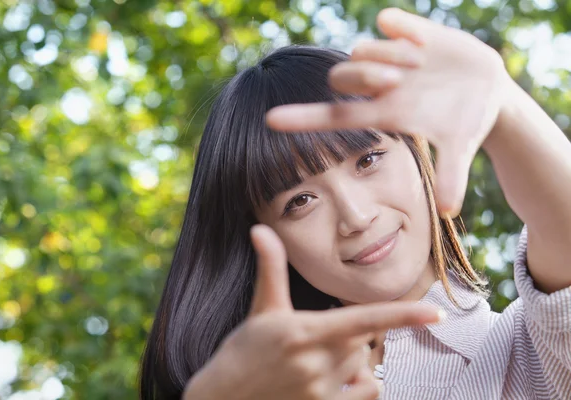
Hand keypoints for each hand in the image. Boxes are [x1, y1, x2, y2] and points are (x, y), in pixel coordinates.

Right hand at [184, 224, 441, 399]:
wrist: (222, 398)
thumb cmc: (243, 350)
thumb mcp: (261, 308)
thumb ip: (270, 268)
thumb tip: (260, 229)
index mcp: (304, 331)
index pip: (364, 320)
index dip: (403, 315)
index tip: (436, 313)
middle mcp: (317, 363)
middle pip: (363, 340)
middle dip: (351, 334)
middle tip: (320, 335)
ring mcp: (321, 392)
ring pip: (365, 366)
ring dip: (354, 359)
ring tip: (321, 359)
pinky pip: (367, 392)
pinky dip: (361, 383)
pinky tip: (336, 380)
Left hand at [266, 8, 508, 216]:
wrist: (487, 88)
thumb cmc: (465, 123)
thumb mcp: (458, 148)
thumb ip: (451, 175)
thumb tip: (449, 211)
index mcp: (383, 114)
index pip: (333, 117)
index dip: (302, 119)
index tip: (269, 121)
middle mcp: (378, 85)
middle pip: (340, 76)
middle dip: (364, 77)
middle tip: (398, 82)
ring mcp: (390, 56)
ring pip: (363, 49)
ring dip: (390, 56)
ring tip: (420, 63)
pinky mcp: (408, 31)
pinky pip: (389, 21)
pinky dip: (403, 29)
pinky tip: (423, 43)